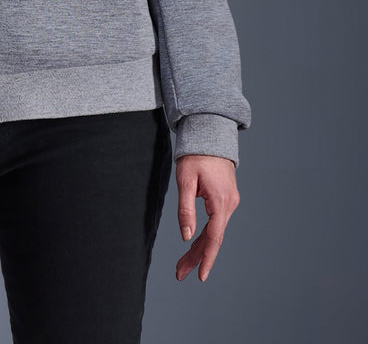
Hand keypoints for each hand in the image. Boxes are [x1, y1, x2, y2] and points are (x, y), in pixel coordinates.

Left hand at [175, 154, 239, 282]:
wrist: (210, 133)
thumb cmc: (195, 155)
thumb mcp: (185, 181)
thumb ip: (185, 209)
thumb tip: (185, 236)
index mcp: (220, 202)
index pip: (214, 238)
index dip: (206, 258)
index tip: (200, 276)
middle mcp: (230, 204)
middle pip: (214, 238)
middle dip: (197, 257)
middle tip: (180, 273)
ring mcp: (230, 202)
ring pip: (215, 232)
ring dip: (200, 248)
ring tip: (184, 264)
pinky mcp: (227, 198)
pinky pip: (217, 223)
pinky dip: (206, 235)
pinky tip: (195, 244)